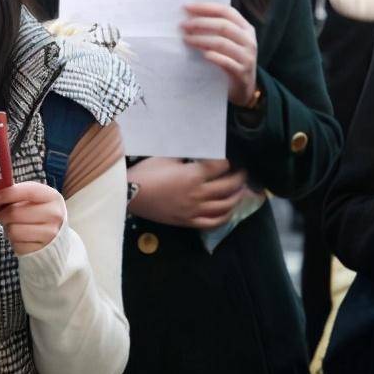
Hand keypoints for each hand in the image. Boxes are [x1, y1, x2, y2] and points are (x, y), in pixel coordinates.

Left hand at [0, 182, 65, 255]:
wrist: (57, 238)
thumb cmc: (41, 214)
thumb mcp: (35, 199)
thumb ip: (18, 194)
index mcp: (52, 197)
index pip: (28, 191)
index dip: (7, 194)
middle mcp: (54, 215)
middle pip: (15, 213)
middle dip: (3, 214)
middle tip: (2, 215)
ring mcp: (50, 234)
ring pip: (13, 230)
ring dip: (8, 229)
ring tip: (14, 226)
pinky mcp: (41, 250)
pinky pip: (16, 245)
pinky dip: (14, 241)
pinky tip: (21, 237)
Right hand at [126, 158, 248, 229]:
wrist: (130, 194)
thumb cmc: (147, 172)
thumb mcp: (166, 156)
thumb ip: (184, 154)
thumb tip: (197, 151)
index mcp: (193, 175)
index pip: (220, 167)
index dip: (227, 162)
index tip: (229, 159)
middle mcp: (198, 193)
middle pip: (228, 186)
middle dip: (239, 178)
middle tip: (243, 173)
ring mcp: (194, 210)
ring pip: (224, 206)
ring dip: (236, 198)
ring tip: (240, 192)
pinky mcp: (188, 221)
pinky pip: (212, 222)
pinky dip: (224, 217)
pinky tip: (228, 212)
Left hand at [182, 3, 258, 106]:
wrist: (245, 88)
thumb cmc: (232, 60)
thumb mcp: (230, 42)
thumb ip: (217, 29)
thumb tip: (189, 16)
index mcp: (246, 28)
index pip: (226, 11)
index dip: (206, 7)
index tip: (186, 7)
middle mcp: (249, 40)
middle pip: (223, 25)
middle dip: (200, 23)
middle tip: (183, 25)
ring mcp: (247, 57)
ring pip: (222, 43)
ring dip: (201, 39)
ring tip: (186, 39)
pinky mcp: (242, 73)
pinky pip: (226, 62)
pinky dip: (213, 56)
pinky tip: (202, 55)